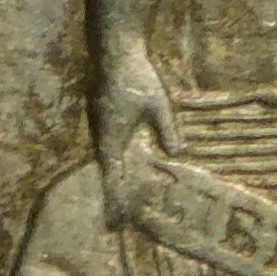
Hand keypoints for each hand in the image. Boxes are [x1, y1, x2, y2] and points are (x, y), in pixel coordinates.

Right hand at [92, 39, 176, 224]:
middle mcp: (101, 135)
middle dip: (113, 199)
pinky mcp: (103, 114)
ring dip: (113, 181)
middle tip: (114, 226)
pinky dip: (114, 162)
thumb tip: (177, 154)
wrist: (114, 50)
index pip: (112, 179)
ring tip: (119, 201)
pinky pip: (109, 146)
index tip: (114, 225)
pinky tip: (123, 164)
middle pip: (107, 174)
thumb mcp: (159, 105)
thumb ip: (167, 130)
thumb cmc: (136, 77)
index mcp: (111, 138)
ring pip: (107, 160)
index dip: (115, 203)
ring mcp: (100, 124)